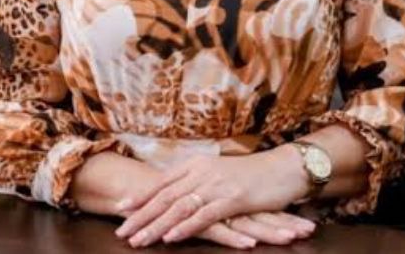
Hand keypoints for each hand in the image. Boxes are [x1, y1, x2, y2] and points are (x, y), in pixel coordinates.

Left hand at [114, 148, 307, 246]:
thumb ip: (198, 181)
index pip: (162, 182)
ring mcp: (217, 185)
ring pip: (179, 207)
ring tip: (139, 240)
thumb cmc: (253, 174)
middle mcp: (202, 172)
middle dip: (141, 216)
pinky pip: (204, 215)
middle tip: (122, 232)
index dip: (140, 196)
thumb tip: (179, 192)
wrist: (284, 168)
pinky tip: (172, 238)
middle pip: (165, 196)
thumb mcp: (220, 173)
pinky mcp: (233, 199)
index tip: (120, 209)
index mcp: (197, 164)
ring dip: (156, 225)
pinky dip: (186, 227)